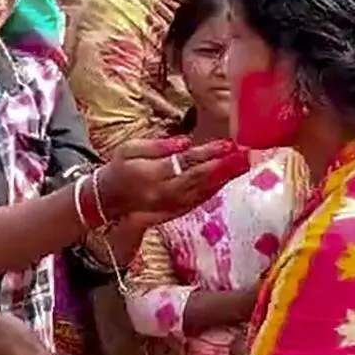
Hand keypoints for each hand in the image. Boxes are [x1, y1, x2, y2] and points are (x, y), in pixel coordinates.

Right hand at [97, 137, 250, 222]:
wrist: (108, 198)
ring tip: (243, 165)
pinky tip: (227, 179)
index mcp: (150, 175)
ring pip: (203, 192)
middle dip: (224, 167)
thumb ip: (157, 146)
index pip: (185, 163)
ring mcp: (170, 206)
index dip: (208, 154)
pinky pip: (199, 201)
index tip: (227, 144)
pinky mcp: (175, 212)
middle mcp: (162, 194)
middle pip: (199, 180)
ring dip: (225, 179)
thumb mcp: (129, 149)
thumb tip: (185, 142)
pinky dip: (214, 190)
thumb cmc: (119, 168)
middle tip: (245, 155)